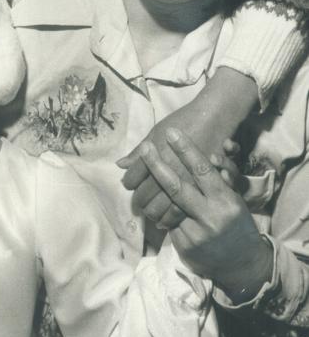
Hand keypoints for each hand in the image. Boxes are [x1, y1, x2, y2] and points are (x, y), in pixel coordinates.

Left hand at [118, 68, 256, 228]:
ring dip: (152, 211)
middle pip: (143, 196)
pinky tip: (165, 217)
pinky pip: (177, 215)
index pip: (132, 179)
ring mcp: (185, 185)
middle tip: (139, 201)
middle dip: (139, 199)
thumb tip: (120, 165)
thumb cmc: (184, 121)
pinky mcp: (200, 193)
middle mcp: (168, 173)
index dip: (129, 182)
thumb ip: (138, 151)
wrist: (215, 118)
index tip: (130, 183)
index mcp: (154, 157)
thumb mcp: (157, 131)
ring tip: (150, 210)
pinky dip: (168, 219)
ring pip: (159, 209)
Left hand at [139, 128, 273, 302]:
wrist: (242, 265)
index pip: (202, 170)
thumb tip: (211, 156)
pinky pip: (169, 223)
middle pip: (177, 187)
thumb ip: (221, 179)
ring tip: (143, 181)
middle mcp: (211, 216)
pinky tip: (162, 212)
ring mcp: (196, 234)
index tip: (171, 133)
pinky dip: (165, 215)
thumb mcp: (234, 199)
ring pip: (169, 206)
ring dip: (156, 194)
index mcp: (225, 200)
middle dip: (157, 165)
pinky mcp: (185, 247)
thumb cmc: (237, 223)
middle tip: (145, 147)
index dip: (186, 150)